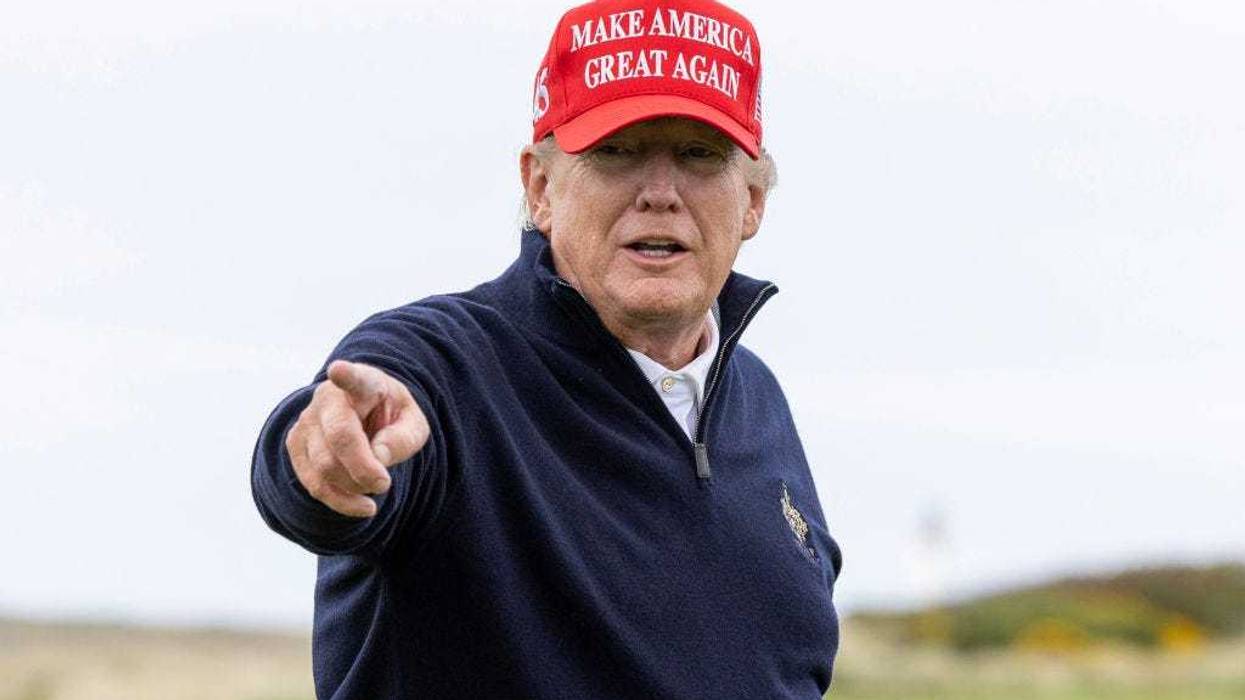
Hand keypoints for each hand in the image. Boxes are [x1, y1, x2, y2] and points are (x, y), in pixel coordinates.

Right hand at [285, 360, 429, 517]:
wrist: (366, 417)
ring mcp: (307, 421)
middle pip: (340, 438)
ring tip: (375, 490)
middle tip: (385, 484)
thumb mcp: (413, 424)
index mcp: (363, 383)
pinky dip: (339, 501)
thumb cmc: (392, 417)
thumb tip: (377, 457)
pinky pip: (313, 483)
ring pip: (323, 466)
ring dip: (353, 488)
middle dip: (363, 470)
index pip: (353, 378)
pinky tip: (361, 505)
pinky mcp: (296, 446)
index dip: (345, 375)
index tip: (338, 370)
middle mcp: (328, 398)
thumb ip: (402, 438)